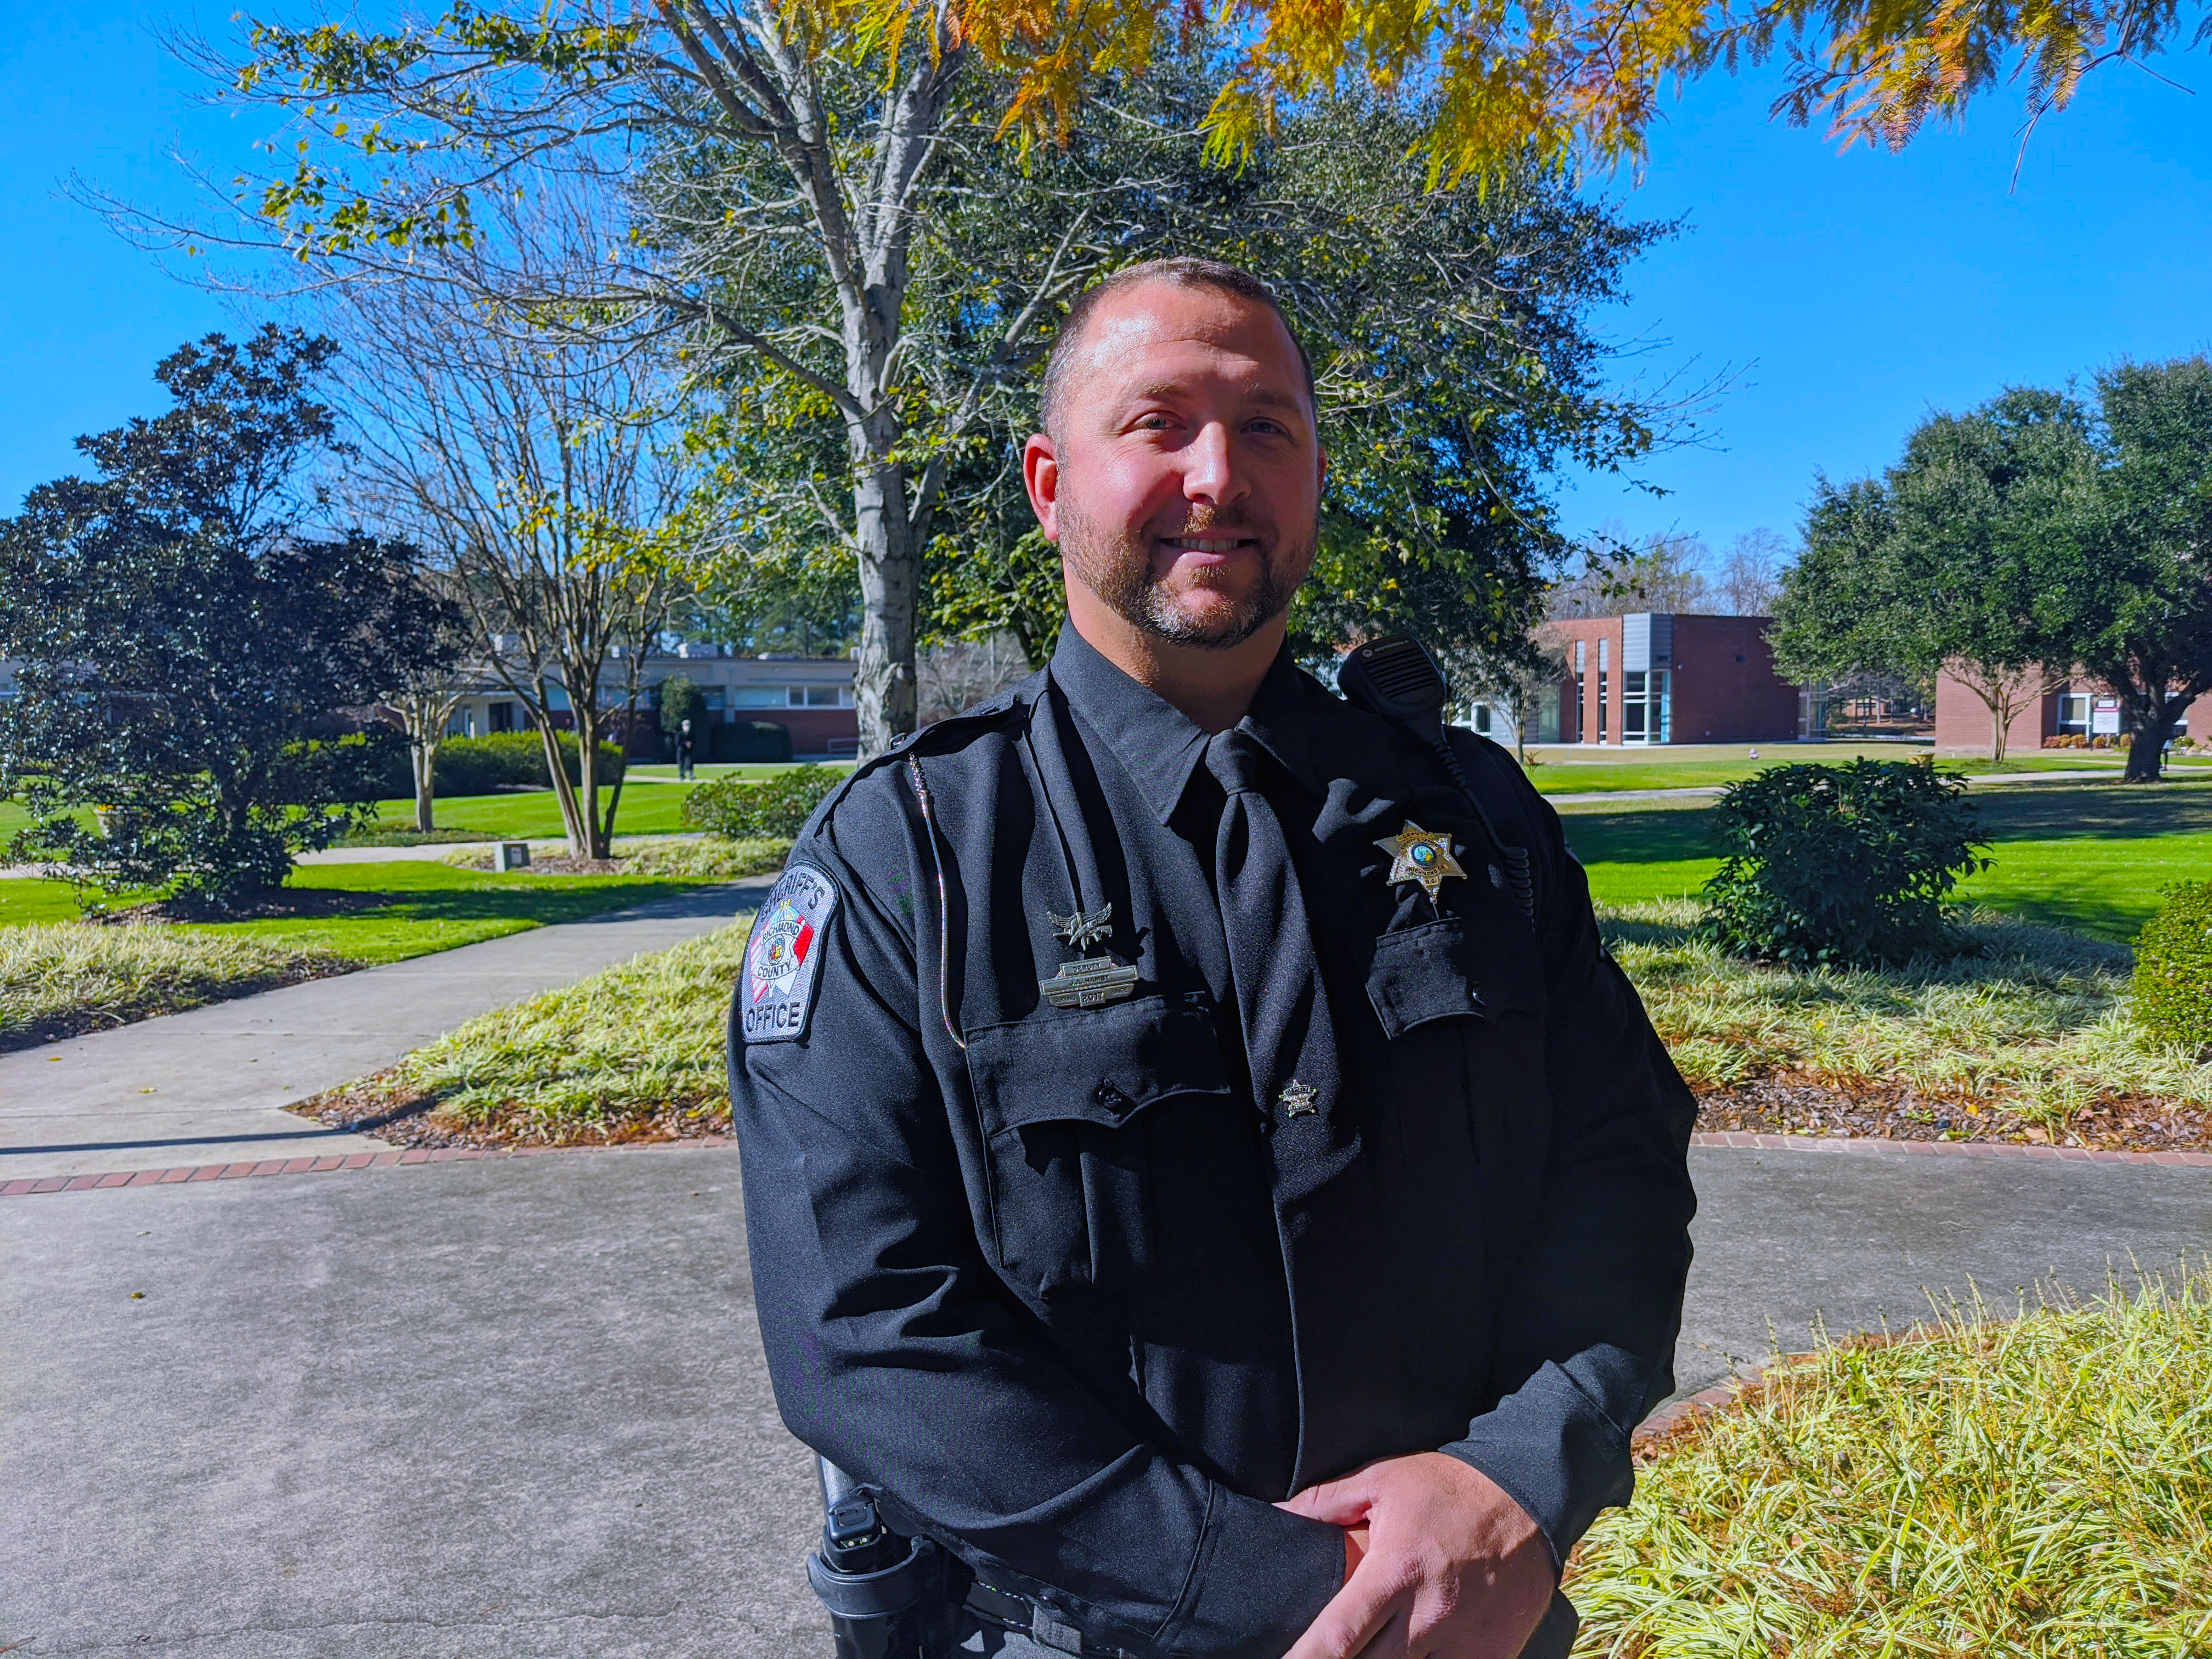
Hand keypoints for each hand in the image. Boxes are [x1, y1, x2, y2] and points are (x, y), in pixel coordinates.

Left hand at [1276, 1453, 1552, 1658]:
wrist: (1530, 1500)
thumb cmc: (1450, 1489)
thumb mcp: (1383, 1479)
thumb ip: (1326, 1501)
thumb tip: (1276, 1513)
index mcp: (1395, 1573)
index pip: (1338, 1636)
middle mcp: (1427, 1617)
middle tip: (1326, 1653)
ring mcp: (1463, 1644)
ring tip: (1372, 1649)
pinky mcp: (1492, 1657)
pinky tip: (1412, 1655)